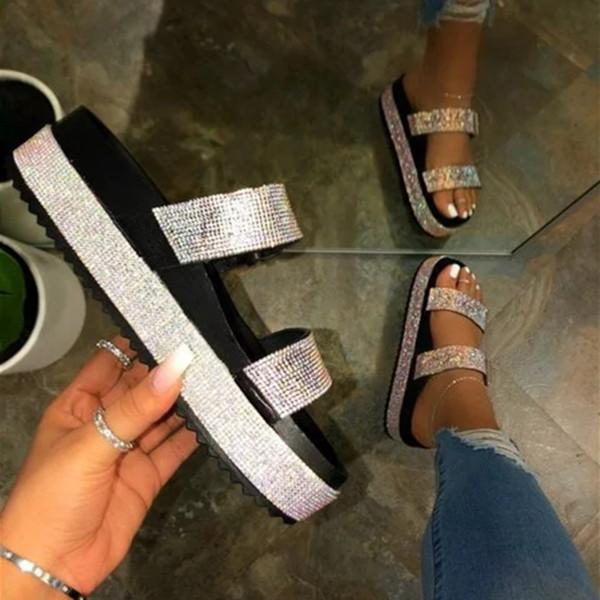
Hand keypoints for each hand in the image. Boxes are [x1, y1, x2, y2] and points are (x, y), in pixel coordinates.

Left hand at [0, 337, 197, 596]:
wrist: (53, 565)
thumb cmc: (55, 495)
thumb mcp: (90, 444)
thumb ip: (137, 407)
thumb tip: (178, 364)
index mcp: (79, 406)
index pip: (111, 363)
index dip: (138, 345)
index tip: (174, 327)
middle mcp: (106, 422)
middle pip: (142, 389)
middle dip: (169, 372)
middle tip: (207, 351)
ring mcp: (129, 449)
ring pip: (161, 417)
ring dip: (185, 401)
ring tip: (218, 377)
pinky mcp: (149, 475)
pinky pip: (174, 448)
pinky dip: (193, 435)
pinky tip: (214, 416)